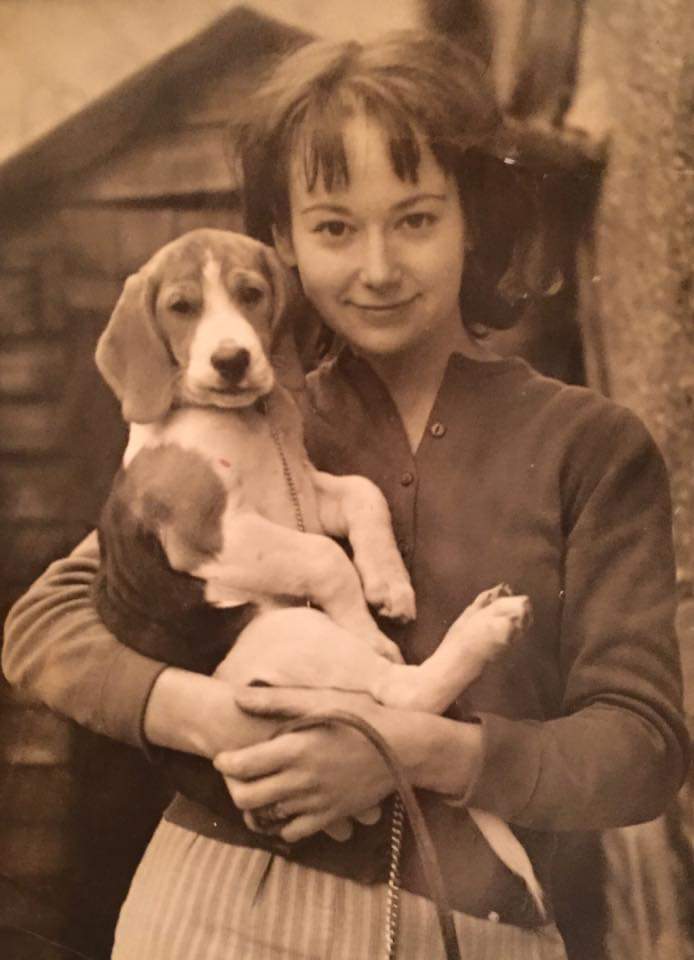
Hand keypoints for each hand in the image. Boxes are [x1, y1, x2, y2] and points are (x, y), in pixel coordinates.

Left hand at [213, 687, 394, 842]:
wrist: (404, 748)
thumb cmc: (361, 716)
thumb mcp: (319, 699)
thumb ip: (276, 700)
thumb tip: (236, 696)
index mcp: (296, 749)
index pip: (242, 766)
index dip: (225, 763)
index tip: (223, 757)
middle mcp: (302, 780)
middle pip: (248, 797)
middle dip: (234, 788)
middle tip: (236, 777)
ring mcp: (317, 802)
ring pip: (268, 816)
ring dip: (256, 805)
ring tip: (257, 789)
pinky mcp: (331, 816)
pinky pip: (294, 831)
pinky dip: (281, 823)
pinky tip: (283, 806)